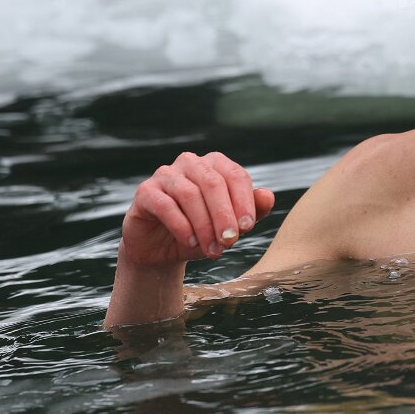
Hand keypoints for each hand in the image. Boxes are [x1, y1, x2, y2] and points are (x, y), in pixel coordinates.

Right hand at [120, 152, 274, 267]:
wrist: (161, 250)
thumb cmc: (201, 233)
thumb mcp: (229, 226)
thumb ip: (253, 212)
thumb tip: (269, 196)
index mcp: (215, 165)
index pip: (236, 176)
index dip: (244, 202)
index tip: (248, 228)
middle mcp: (191, 163)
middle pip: (213, 183)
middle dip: (224, 215)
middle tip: (230, 242)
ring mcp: (166, 174)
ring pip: (189, 194)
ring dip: (204, 225)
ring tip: (213, 250)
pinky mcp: (145, 192)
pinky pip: (165, 205)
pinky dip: (181, 226)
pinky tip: (191, 242)